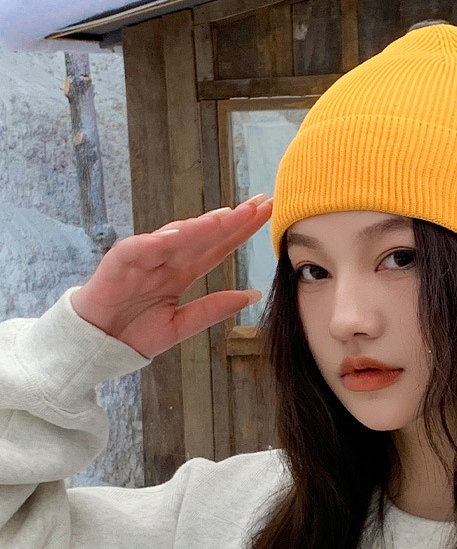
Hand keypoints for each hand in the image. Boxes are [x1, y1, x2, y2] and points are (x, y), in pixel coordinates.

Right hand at [70, 195, 272, 358]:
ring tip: (227, 216)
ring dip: (200, 226)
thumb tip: (252, 294)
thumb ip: (214, 309)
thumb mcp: (182, 325)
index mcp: (183, 271)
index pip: (219, 247)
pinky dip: (154, 242)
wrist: (97, 345)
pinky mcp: (118, 265)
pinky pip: (137, 249)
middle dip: (233, 218)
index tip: (267, 215)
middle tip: (261, 203)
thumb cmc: (136, 332)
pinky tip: (175, 235)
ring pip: (176, 237)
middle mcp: (167, 259)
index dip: (242, 231)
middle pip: (204, 235)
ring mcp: (144, 259)